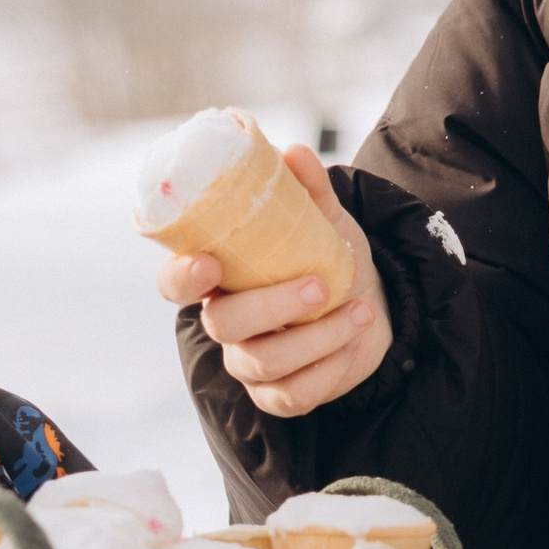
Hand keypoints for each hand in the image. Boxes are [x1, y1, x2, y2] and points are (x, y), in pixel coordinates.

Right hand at [148, 140, 393, 418]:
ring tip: (359, 312)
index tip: (210, 261)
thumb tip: (292, 152)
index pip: (174, 282)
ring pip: (262, 363)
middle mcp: (225, 321)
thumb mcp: (324, 220)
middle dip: (272, 306)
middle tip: (320, 283)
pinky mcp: (279, 395)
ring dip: (316, 338)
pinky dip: (329, 370)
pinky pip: (292, 395)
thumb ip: (307, 190)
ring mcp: (250, 362)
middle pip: (222, 324)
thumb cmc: (331, 258)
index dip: (181, 276)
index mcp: (221, 277)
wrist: (374, 305)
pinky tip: (355, 342)